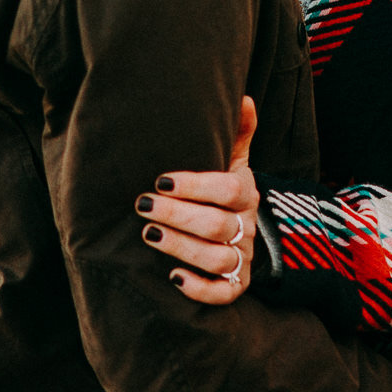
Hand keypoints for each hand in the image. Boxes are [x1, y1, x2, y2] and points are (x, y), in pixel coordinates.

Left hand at [139, 97, 258, 304]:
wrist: (241, 234)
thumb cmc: (224, 192)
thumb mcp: (233, 161)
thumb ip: (237, 133)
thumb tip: (244, 98)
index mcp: (246, 193)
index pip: (227, 189)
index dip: (195, 185)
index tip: (159, 181)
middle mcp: (248, 226)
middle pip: (218, 224)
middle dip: (178, 216)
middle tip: (143, 206)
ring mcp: (243, 258)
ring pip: (219, 258)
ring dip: (182, 248)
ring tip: (148, 235)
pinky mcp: (235, 286)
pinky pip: (223, 293)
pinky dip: (199, 289)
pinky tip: (172, 278)